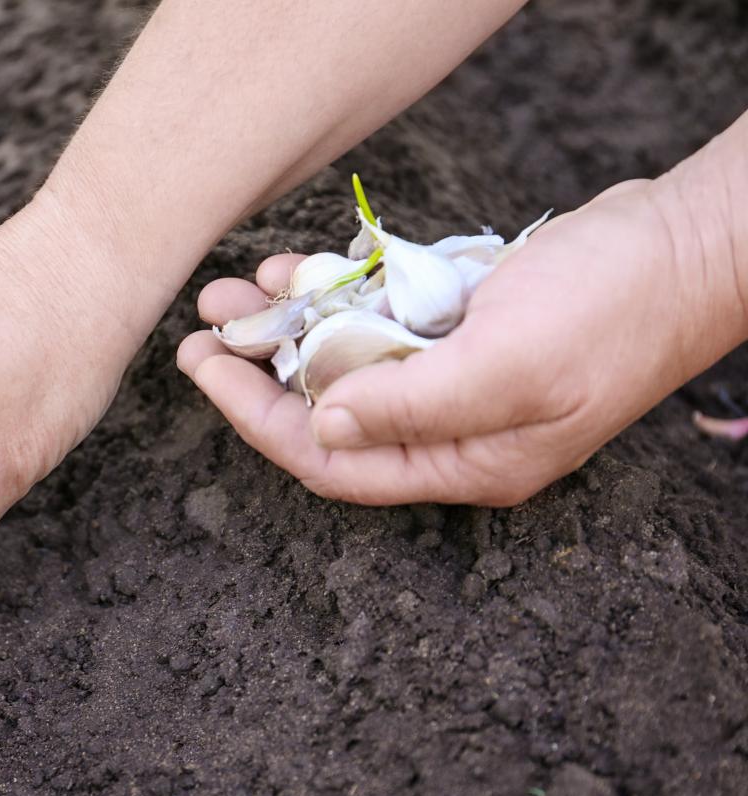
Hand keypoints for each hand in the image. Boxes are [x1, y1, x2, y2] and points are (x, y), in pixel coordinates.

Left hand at [179, 178, 747, 505]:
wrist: (685, 243)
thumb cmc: (613, 311)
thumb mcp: (509, 365)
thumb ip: (411, 406)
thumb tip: (322, 427)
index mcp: (463, 461)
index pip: (334, 463)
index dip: (260, 421)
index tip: (207, 375)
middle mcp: (450, 427)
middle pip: (328, 413)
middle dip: (259, 372)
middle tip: (201, 335)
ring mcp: (454, 374)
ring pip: (345, 360)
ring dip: (286, 326)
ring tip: (230, 291)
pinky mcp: (459, 325)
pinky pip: (376, 317)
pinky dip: (334, 295)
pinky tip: (293, 270)